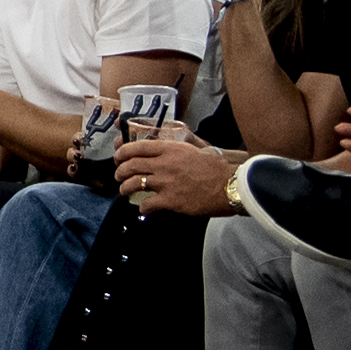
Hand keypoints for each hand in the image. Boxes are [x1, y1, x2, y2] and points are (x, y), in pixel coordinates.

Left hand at [114, 129, 245, 218]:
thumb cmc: (219, 168)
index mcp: (170, 149)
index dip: (123, 152)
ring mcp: (166, 183)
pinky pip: (148, 204)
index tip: (118, 157)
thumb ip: (183, 145)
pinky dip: (142, 207)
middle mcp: (164, 164)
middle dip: (120, 171)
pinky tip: (143, 209)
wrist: (231, 186)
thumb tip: (178, 140)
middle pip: (131, 165)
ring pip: (134, 183)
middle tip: (119, 175)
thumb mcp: (198, 149)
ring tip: (124, 191)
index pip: (137, 147)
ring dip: (125, 188)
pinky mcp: (171, 201)